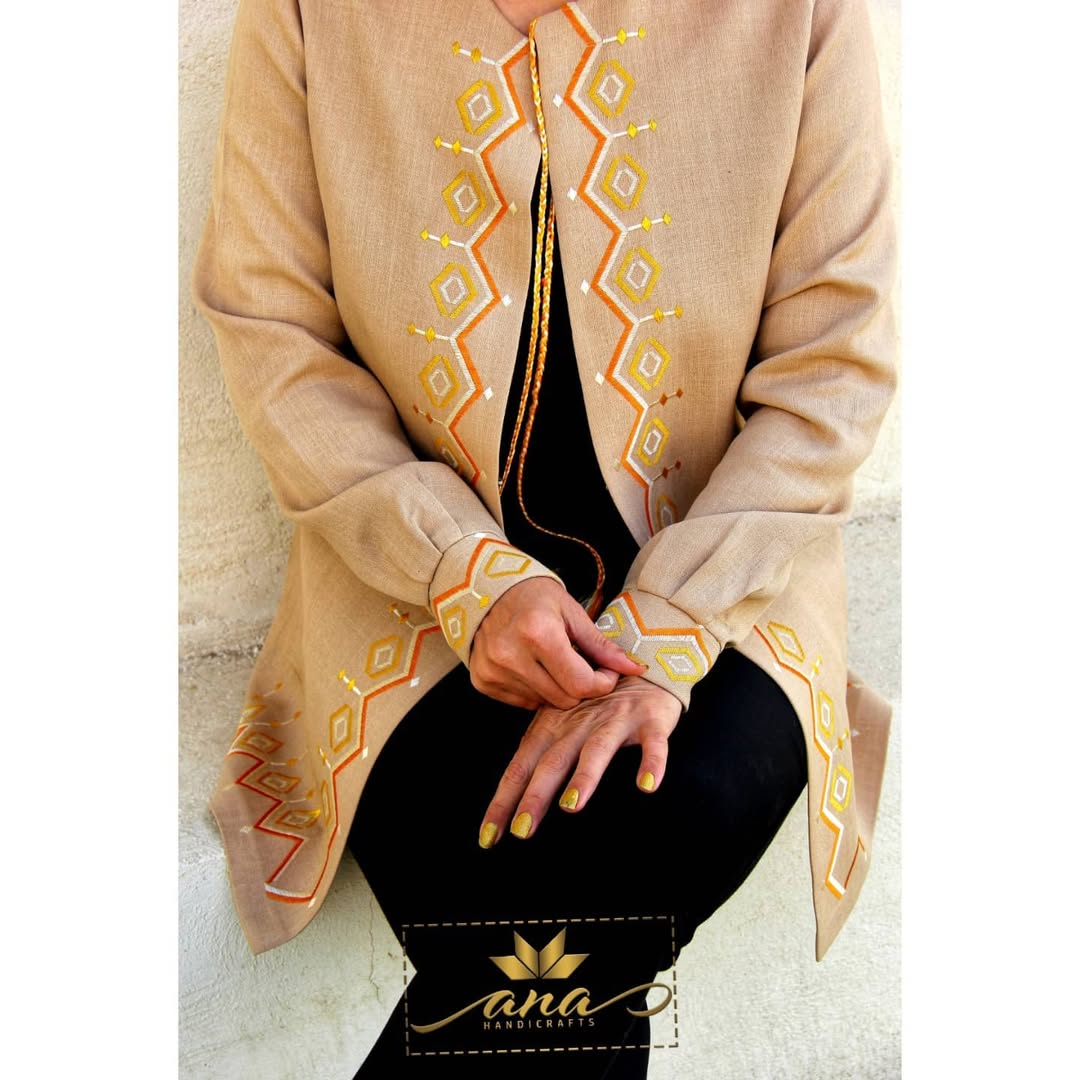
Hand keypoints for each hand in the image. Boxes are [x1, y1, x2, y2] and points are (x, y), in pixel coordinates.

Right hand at [470, 577, 645, 709]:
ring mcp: (494, 671)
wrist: (486, 590)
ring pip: (545, 704)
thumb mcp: (572, 613)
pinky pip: (524, 702)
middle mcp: (511, 655)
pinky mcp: (483, 681)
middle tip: (581, 665)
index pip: (581, 684)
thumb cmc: (534, 596)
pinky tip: (532, 666)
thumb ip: (602, 645)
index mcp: (538, 633)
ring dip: (557, 689)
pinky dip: (536, 690)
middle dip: (581, 687)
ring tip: (553, 661)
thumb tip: (635, 668)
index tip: (606, 670)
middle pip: (565, 699)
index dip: (602, 682)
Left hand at [477, 676, 680, 846]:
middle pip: (553, 762)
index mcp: (551, 728)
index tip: (488, 837)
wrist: (642, 665)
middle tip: (522, 829)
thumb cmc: (596, 702)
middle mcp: (579, 725)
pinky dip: (651, 763)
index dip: (504, 801)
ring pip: (597, 750)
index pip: (521, 768)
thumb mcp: (561, 722)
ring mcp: (615, 721)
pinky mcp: (650, 721)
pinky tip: (647, 784)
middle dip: (536, 796)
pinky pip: (652, 744)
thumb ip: (542, 754)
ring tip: (572, 804)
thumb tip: (513, 800)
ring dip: (584, 776)